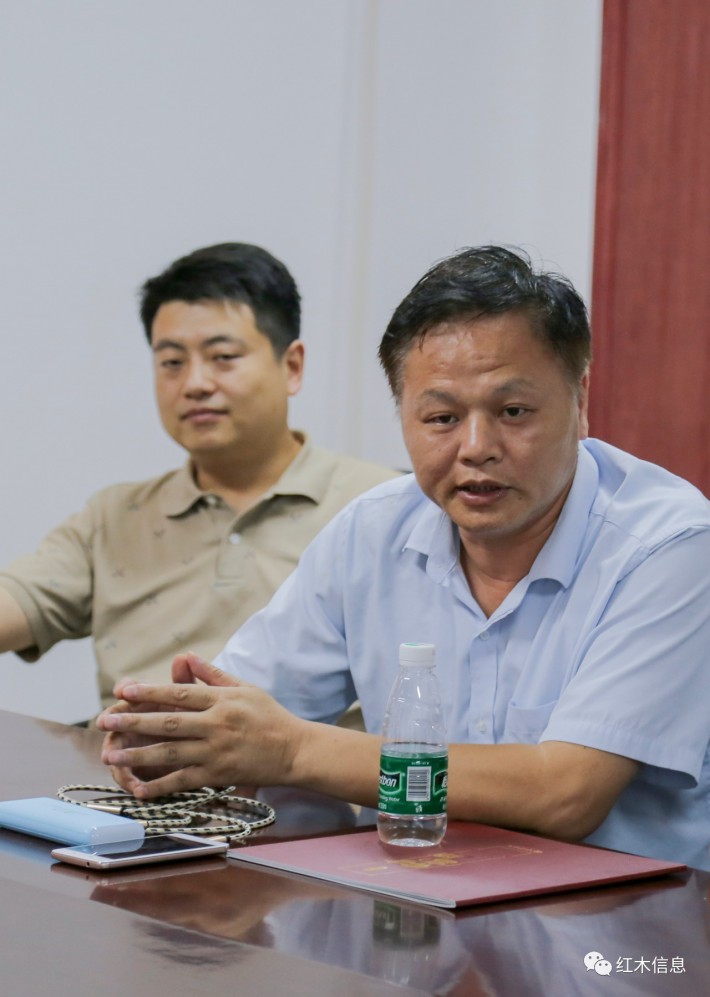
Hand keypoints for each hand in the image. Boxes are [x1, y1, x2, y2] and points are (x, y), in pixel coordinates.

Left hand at [97, 655, 307, 798]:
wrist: (293, 750)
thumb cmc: (268, 715)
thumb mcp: (244, 688)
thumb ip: (212, 674)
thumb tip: (185, 657)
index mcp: (222, 700)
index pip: (179, 693)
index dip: (150, 692)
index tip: (123, 690)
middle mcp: (217, 725)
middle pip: (169, 722)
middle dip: (134, 721)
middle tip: (104, 721)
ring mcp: (217, 752)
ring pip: (171, 753)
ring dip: (139, 754)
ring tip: (112, 754)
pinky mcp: (219, 775)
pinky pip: (184, 781)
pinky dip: (161, 786)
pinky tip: (139, 789)